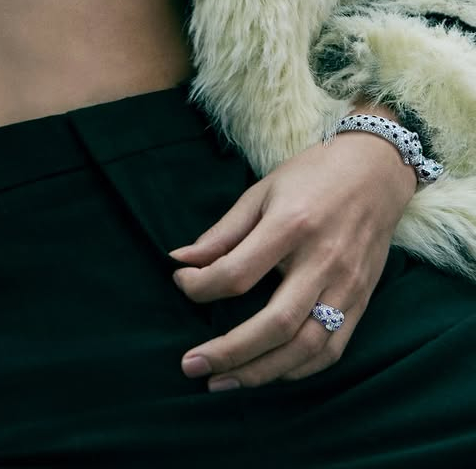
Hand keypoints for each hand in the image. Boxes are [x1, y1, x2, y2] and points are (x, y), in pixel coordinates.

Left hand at [169, 131, 416, 391]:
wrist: (375, 172)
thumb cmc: (311, 177)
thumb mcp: (261, 191)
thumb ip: (222, 233)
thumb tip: (179, 262)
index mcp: (291, 225)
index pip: (238, 273)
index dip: (201, 286)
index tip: (181, 283)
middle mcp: (322, 261)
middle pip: (275, 323)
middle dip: (229, 351)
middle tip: (191, 366)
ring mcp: (347, 287)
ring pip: (306, 347)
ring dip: (261, 371)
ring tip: (222, 382)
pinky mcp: (362, 302)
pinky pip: (331, 350)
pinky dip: (298, 369)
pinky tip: (267, 372)